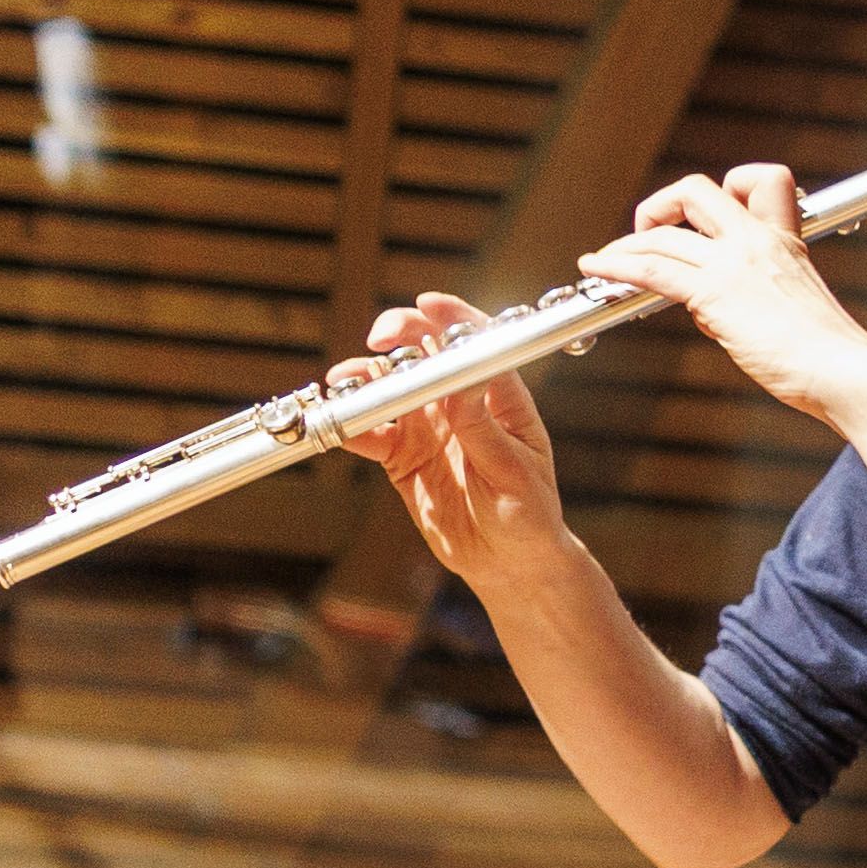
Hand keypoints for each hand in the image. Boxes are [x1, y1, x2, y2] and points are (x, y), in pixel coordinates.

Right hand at [330, 292, 566, 572]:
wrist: (508, 562)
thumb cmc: (528, 514)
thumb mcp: (511, 471)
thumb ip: (482, 427)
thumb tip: (463, 379)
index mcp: (499, 398)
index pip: (476, 343)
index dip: (453, 317)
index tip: (429, 304)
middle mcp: (460, 403)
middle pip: (425, 353)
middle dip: (400, 335)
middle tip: (379, 337)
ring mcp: (428, 427)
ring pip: (390, 387)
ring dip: (366, 378)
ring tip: (347, 381)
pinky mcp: (402, 456)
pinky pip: (371, 433)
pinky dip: (351, 425)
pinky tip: (338, 423)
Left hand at [623, 164, 866, 418]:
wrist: (843, 370)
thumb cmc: (828, 353)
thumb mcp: (796, 303)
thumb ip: (754, 291)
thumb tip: (710, 309)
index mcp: (784, 237)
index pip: (756, 180)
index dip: (725, 189)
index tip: (707, 220)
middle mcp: (756, 239)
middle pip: (694, 190)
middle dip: (658, 208)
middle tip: (646, 236)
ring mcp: (734, 263)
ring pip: (662, 235)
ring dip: (624, 247)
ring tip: (604, 261)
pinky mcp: (715, 293)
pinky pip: (652, 269)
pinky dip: (616, 265)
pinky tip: (596, 267)